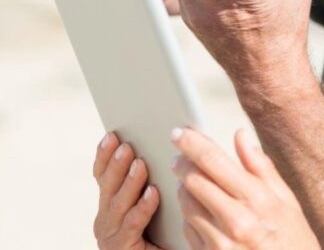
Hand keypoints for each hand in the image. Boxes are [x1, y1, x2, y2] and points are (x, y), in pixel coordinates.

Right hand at [93, 133, 162, 249]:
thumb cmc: (167, 233)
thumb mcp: (157, 203)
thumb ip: (153, 179)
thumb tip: (170, 144)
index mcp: (112, 205)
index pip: (103, 176)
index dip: (105, 156)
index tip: (112, 134)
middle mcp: (106, 220)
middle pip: (108, 187)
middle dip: (115, 164)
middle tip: (125, 144)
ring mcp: (111, 236)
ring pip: (119, 204)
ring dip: (129, 182)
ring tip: (139, 163)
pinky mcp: (122, 249)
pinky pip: (133, 224)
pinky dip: (142, 207)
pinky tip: (153, 193)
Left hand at [171, 127, 319, 248]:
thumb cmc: (293, 241)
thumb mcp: (288, 201)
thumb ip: (261, 168)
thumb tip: (240, 137)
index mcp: (258, 199)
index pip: (214, 161)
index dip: (192, 143)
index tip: (180, 132)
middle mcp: (237, 220)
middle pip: (193, 180)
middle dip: (182, 163)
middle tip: (180, 156)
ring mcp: (220, 243)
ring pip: (186, 204)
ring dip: (184, 188)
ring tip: (191, 183)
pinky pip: (188, 229)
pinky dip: (189, 215)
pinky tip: (200, 211)